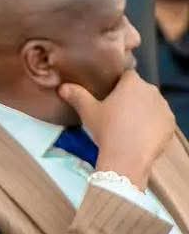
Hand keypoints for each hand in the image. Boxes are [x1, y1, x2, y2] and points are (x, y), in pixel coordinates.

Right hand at [58, 70, 174, 188]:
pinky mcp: (170, 124)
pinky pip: (161, 120)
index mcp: (132, 83)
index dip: (119, 85)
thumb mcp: (88, 112)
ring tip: (129, 127)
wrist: (127, 158)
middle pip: (140, 90)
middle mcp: (152, 91)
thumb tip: (62, 87)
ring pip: (151, 105)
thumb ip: (77, 96)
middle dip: (131, 98)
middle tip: (117, 114)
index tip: (110, 97)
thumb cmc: (107, 130)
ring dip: (143, 111)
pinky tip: (141, 136)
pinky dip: (153, 125)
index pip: (127, 76)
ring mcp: (164, 107)